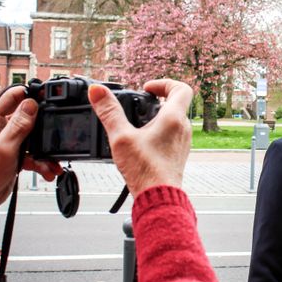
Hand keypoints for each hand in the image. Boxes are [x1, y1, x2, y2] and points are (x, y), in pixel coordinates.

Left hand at [0, 86, 61, 238]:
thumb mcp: (4, 147)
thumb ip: (19, 125)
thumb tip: (30, 104)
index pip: (10, 97)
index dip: (28, 94)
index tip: (46, 96)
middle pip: (26, 118)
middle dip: (42, 127)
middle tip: (55, 131)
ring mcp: (6, 142)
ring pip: (32, 138)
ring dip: (44, 150)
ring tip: (52, 161)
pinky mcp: (13, 155)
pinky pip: (32, 153)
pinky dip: (41, 161)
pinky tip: (47, 170)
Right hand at [88, 79, 192, 195]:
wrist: (159, 198)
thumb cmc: (145, 171)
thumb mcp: (121, 137)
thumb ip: (109, 112)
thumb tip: (98, 91)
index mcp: (174, 118)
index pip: (181, 88)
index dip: (164, 83)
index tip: (147, 89)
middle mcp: (183, 128)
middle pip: (176, 103)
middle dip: (157, 100)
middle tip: (139, 104)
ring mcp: (183, 142)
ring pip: (174, 120)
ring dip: (158, 116)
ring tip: (137, 124)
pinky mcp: (178, 154)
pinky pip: (172, 134)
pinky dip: (159, 131)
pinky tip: (141, 142)